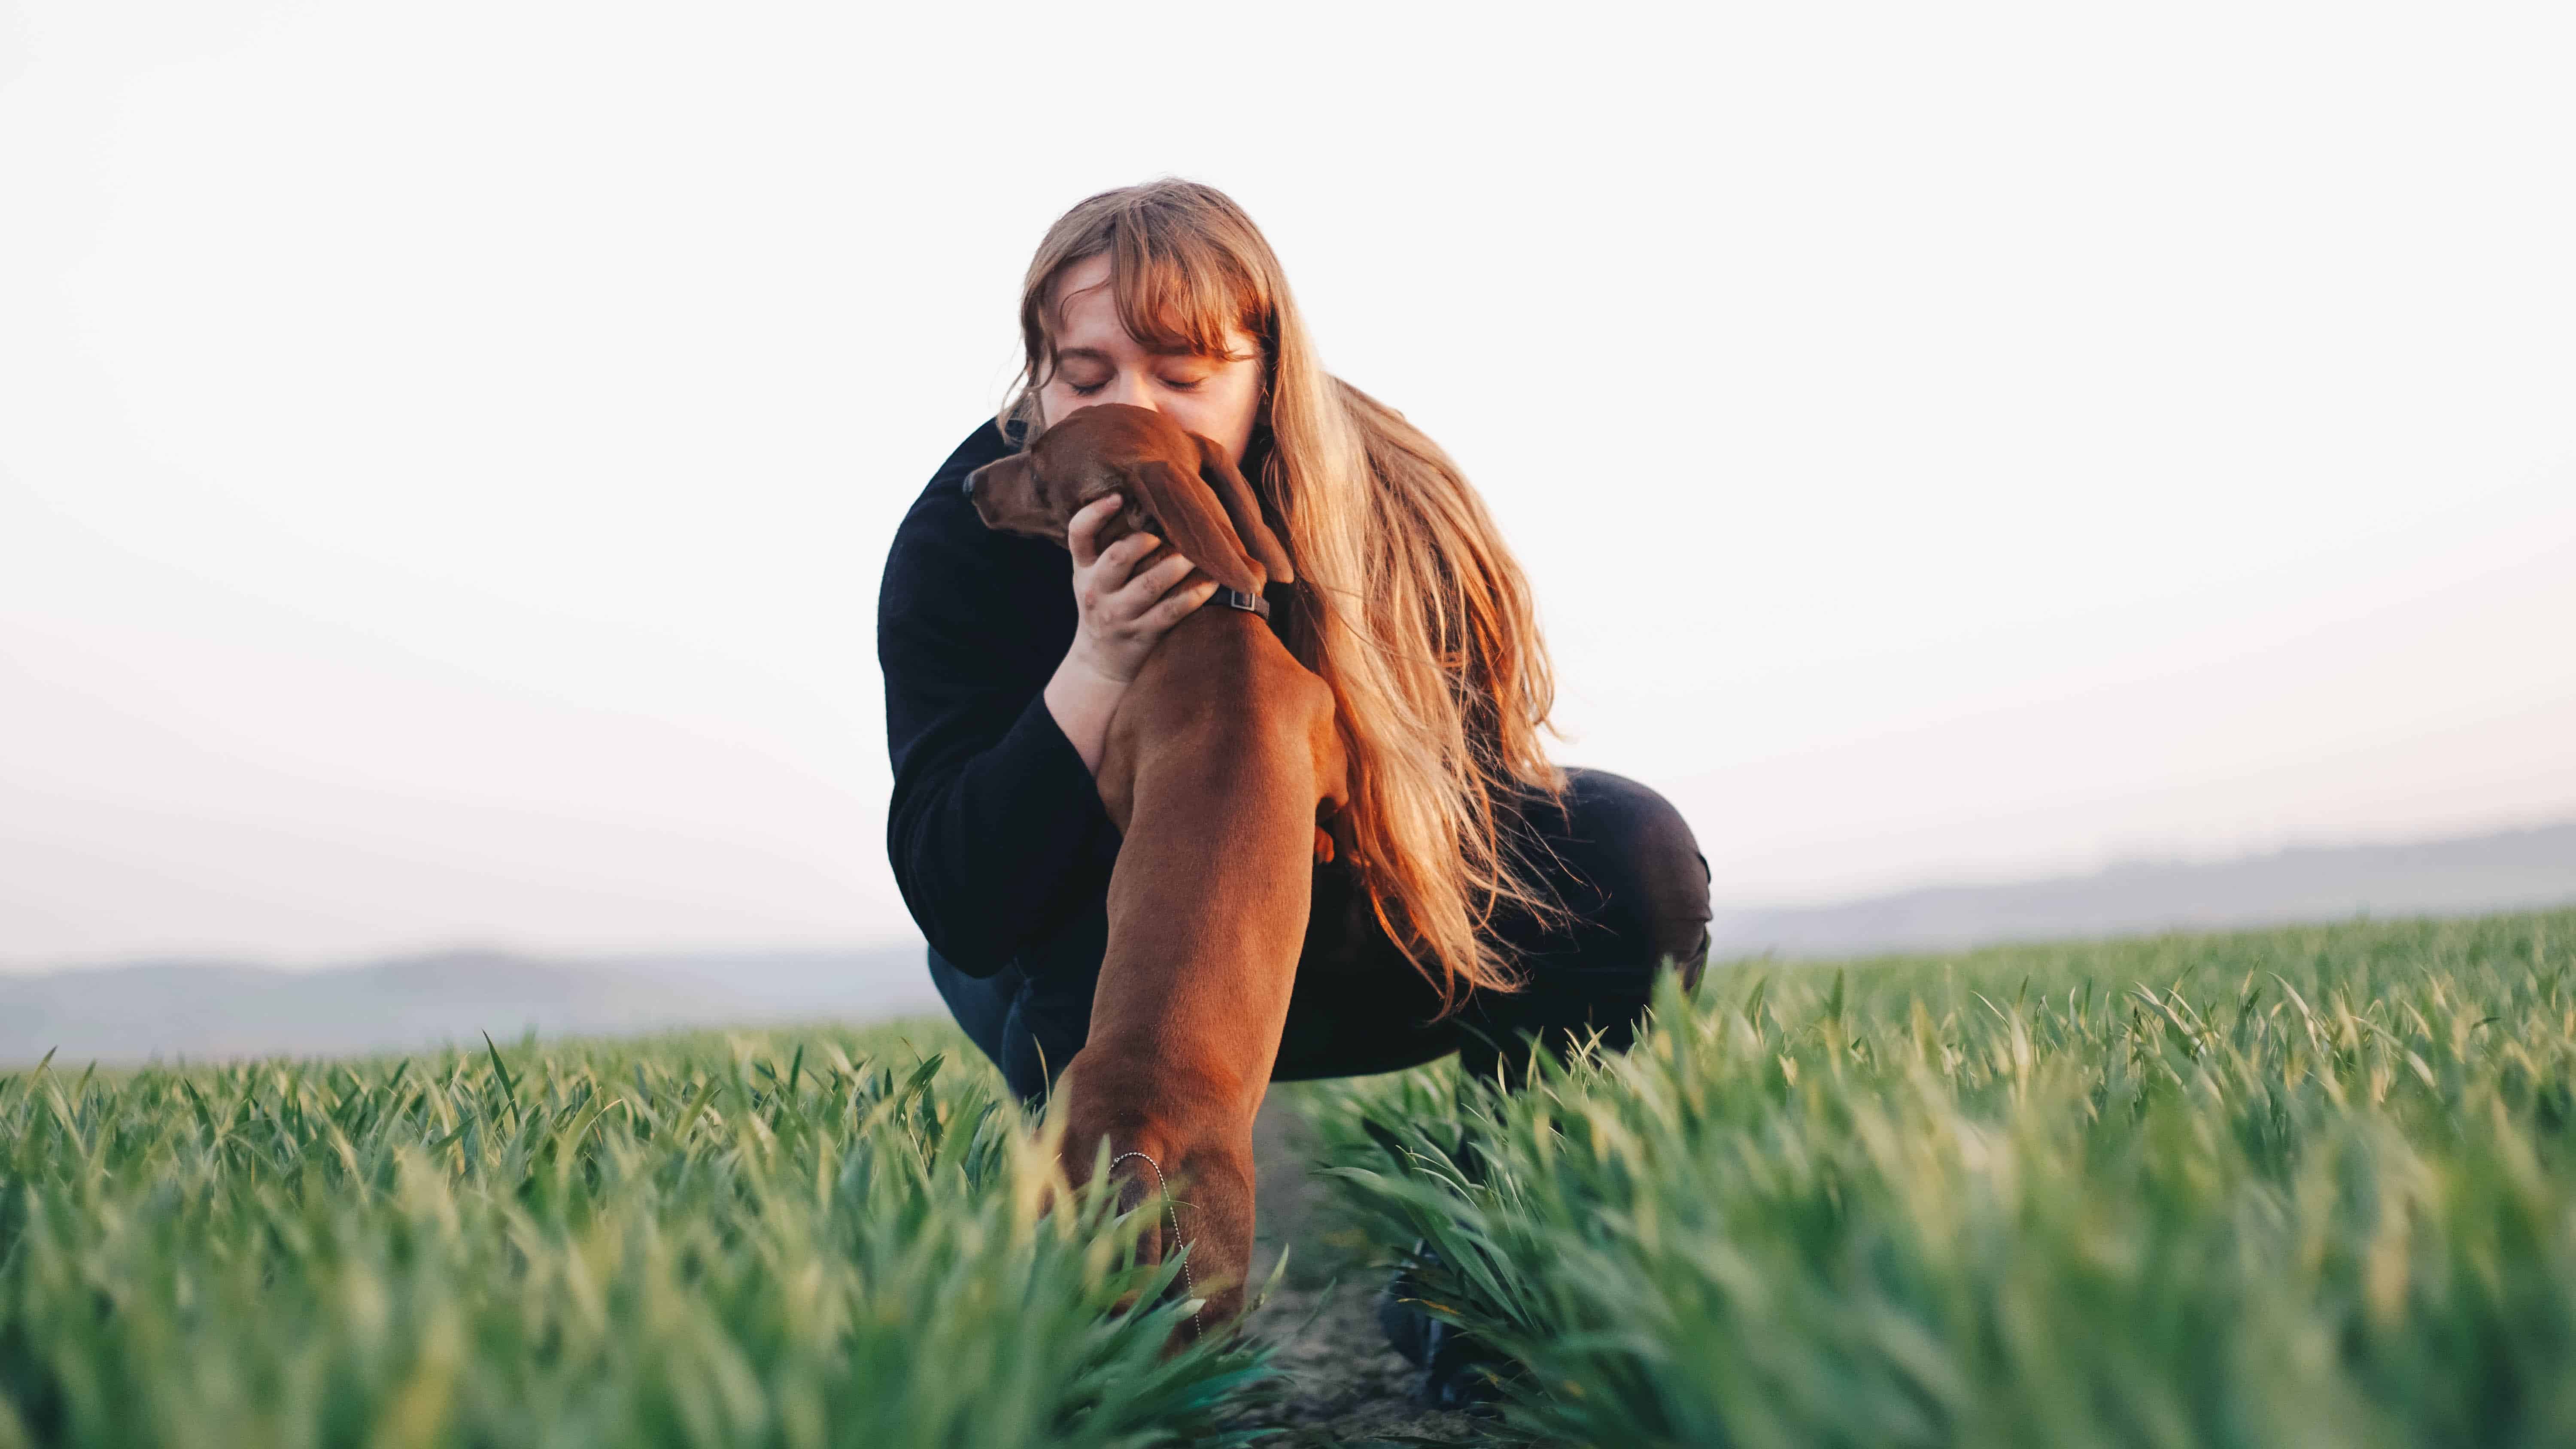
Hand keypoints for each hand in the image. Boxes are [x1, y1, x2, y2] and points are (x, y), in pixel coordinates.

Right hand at [1062, 493, 1217, 685]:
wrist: (1099, 662)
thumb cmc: (1104, 604)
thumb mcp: (1093, 576)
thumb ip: (1108, 546)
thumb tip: (1147, 501)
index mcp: (1084, 568)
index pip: (1078, 534)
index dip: (1094, 513)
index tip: (1117, 496)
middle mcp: (1097, 590)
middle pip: (1118, 557)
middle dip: (1146, 540)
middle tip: (1167, 531)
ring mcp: (1119, 614)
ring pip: (1149, 585)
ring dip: (1176, 565)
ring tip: (1197, 552)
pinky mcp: (1143, 633)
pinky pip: (1172, 611)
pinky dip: (1195, 594)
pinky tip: (1212, 581)